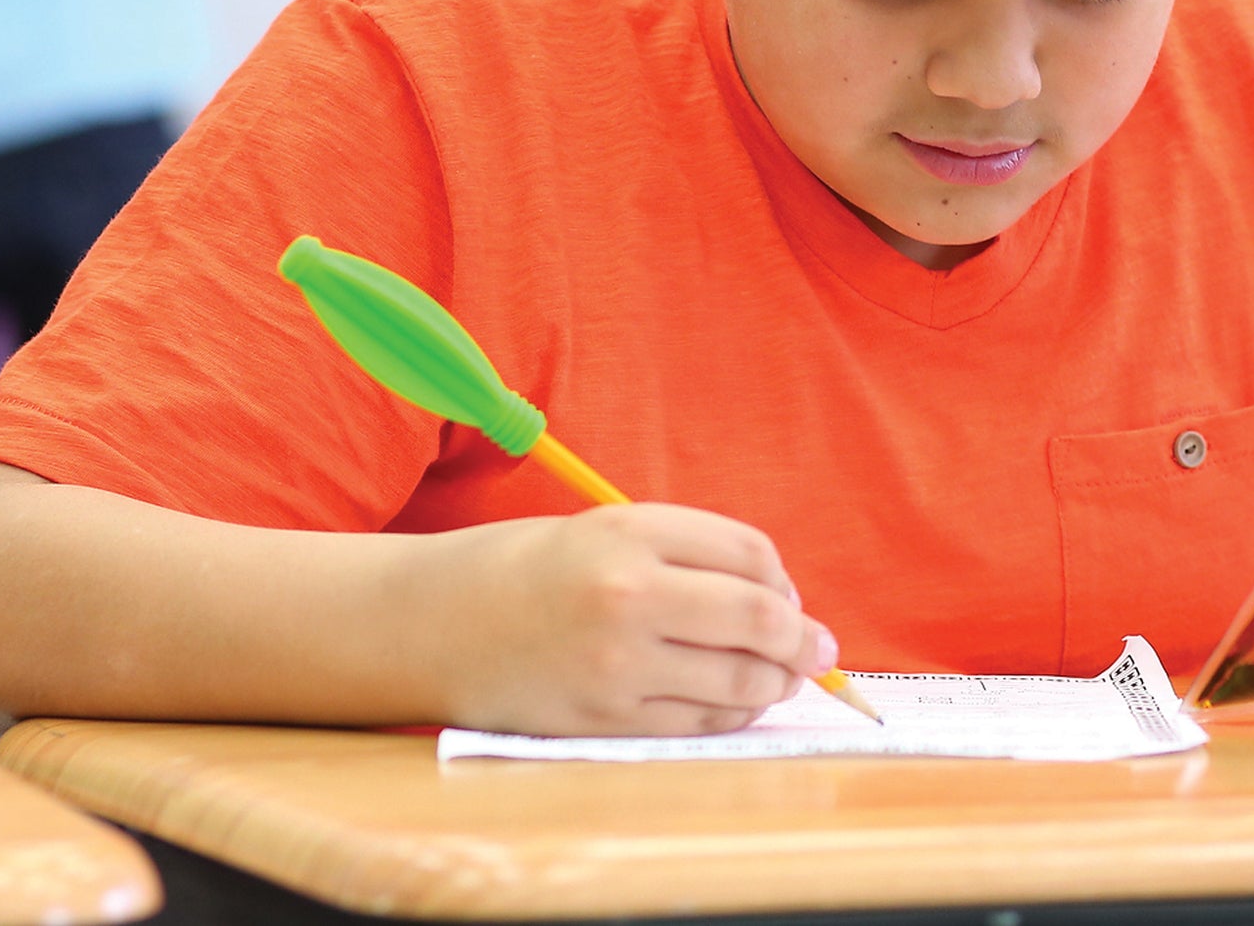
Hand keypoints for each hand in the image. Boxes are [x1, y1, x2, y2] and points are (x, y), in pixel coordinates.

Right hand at [406, 503, 835, 735]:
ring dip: (775, 681)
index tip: (789, 594)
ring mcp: (619, 662)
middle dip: (803, 638)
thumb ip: (682, 554)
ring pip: (738, 678)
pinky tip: (735, 704)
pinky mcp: (606, 717)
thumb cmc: (524, 569)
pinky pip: (698, 723)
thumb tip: (774, 597)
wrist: (434, 622)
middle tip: (820, 649)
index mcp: (630, 530)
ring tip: (782, 677)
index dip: (782, 579)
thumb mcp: (603, 531)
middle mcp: (630, 593)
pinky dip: (731, 716)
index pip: (748, 552)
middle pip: (757, 616)